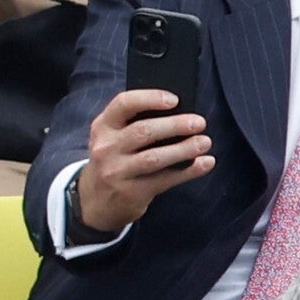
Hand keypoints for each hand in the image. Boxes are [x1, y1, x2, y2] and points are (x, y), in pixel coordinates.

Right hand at [76, 89, 214, 231]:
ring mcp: (117, 172)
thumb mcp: (114, 137)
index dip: (150, 98)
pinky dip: (189, 171)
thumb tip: (182, 112)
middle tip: (200, 122)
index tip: (175, 99)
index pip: (124, 104)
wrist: (94, 201)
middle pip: (143, 131)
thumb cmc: (115, 158)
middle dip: (175, 125)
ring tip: (205, 142)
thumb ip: (137, 123)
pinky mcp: (131, 193)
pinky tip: (206, 163)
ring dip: (184, 149)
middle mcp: (106, 148)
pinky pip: (164, 180)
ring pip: (154, 158)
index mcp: (103, 126)